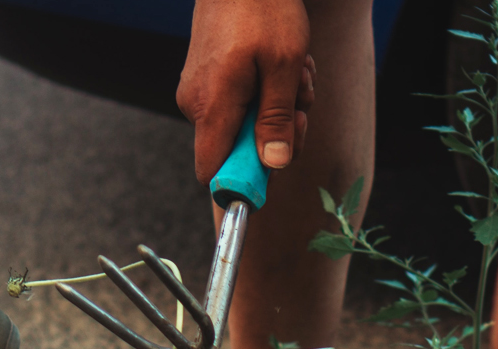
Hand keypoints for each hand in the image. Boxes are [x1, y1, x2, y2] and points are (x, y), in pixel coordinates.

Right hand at [177, 0, 315, 180]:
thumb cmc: (264, 8)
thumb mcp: (284, 66)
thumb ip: (277, 120)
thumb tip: (274, 164)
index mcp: (212, 106)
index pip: (213, 173)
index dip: (245, 182)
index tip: (277, 164)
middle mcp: (197, 104)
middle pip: (239, 152)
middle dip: (279, 134)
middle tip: (300, 101)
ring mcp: (200, 92)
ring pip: (247, 126)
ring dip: (281, 107)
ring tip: (294, 71)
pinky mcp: (209, 80)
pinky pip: (242, 104)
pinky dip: (269, 91)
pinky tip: (282, 65)